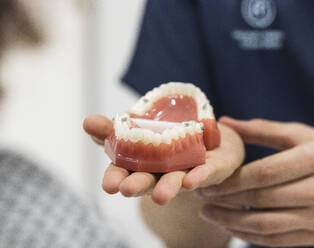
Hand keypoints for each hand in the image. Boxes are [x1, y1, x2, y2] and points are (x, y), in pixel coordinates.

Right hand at [83, 115, 244, 204]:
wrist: (206, 136)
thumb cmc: (166, 136)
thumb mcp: (137, 127)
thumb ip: (113, 129)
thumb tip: (87, 122)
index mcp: (141, 164)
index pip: (124, 172)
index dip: (115, 178)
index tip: (108, 185)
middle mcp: (161, 171)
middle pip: (148, 180)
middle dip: (138, 185)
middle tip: (126, 190)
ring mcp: (185, 170)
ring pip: (175, 181)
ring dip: (167, 188)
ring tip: (160, 196)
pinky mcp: (209, 167)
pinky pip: (205, 172)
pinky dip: (197, 176)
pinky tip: (191, 181)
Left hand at [198, 117, 313, 246]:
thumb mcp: (305, 135)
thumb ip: (264, 130)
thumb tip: (226, 122)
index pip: (264, 172)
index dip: (231, 180)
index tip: (209, 182)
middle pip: (261, 199)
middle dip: (225, 200)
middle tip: (202, 197)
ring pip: (265, 225)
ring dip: (231, 222)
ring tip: (209, 215)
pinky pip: (277, 241)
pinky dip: (250, 236)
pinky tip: (232, 227)